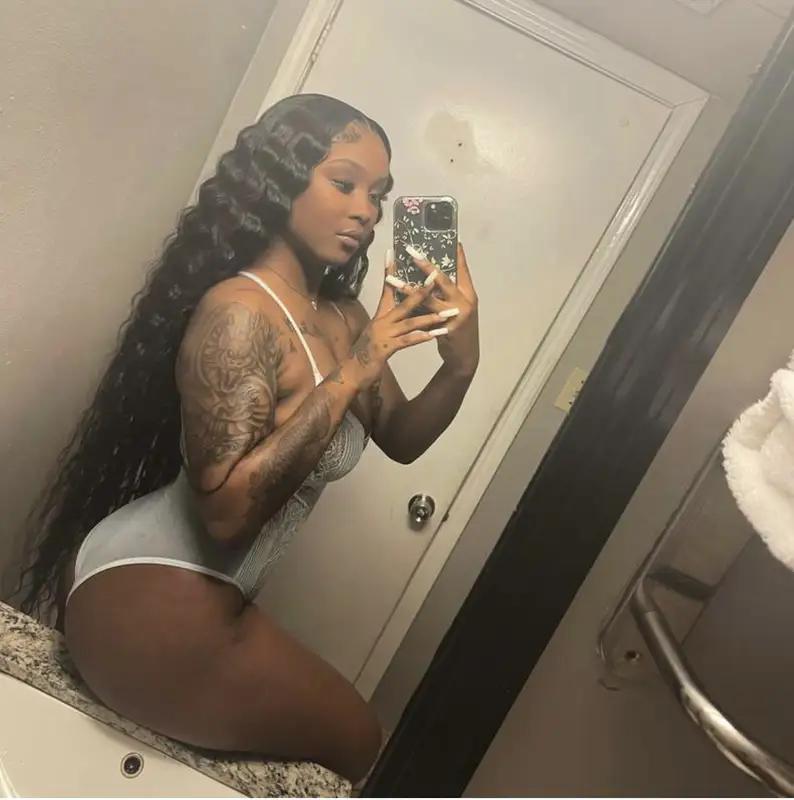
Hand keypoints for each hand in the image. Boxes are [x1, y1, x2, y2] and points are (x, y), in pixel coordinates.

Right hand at [343, 263, 450, 390]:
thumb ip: (385, 318)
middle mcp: (382, 320)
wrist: (352, 372)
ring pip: (410, 321)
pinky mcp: (386, 348)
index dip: (390, 270)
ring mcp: (384, 334)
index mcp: (380, 314)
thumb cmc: (364, 352)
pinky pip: (407, 341)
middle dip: (422, 288)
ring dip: (431, 316)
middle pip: (404, 300)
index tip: (393, 252)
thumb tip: (394, 306)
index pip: (387, 288)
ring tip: (448, 313)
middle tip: (436, 275)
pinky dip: (421, 337)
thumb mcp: (375, 330)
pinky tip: (434, 335)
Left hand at [403, 243, 478, 377]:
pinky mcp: (447, 330)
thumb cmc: (458, 329)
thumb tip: (434, 275)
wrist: (465, 357)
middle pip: (444, 279)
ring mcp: (457, 316)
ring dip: (409, 288)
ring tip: (392, 278)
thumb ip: (449, 293)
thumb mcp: (459, 308)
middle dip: (427, 265)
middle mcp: (464, 302)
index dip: (457, 254)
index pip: (462, 270)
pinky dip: (410, 309)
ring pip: (429, 298)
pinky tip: (397, 302)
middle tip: (411, 251)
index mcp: (468, 294)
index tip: (451, 238)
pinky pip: (424, 316)